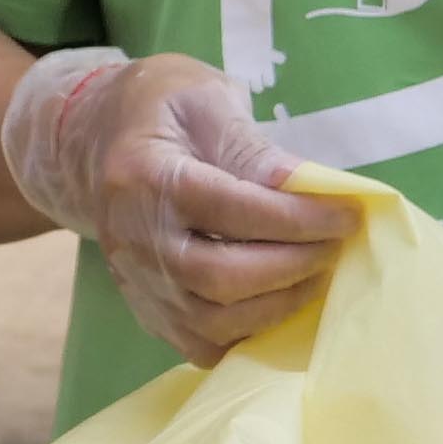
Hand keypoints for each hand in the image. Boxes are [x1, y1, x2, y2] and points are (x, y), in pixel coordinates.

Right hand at [4, 49, 359, 363]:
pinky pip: (198, 343)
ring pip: (210, 321)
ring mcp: (134, 278)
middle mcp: (133, 236)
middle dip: (292, 266)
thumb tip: (311, 193)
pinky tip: (281, 303)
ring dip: (276, 304)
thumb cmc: (160, 108)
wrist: (94, 136)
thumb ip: (253, 148)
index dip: (296, 219)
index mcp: (144, 174)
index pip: (229, 208)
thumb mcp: (205, 100)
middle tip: (336, 246)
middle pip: (218, 277)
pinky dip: (247, 334)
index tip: (348, 216)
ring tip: (316, 273)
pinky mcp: (143, 305)